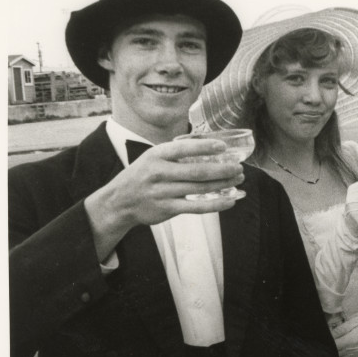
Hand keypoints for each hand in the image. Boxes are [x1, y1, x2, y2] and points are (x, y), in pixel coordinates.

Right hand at [85, 139, 244, 259]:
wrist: (119, 201)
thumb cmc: (143, 175)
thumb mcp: (152, 158)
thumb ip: (176, 154)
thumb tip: (211, 147)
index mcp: (156, 155)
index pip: (183, 149)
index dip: (205, 147)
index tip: (223, 147)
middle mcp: (159, 173)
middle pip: (197, 171)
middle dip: (222, 169)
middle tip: (238, 167)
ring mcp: (162, 192)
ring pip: (200, 188)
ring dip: (223, 184)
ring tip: (238, 179)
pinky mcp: (167, 209)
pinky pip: (197, 207)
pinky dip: (216, 204)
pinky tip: (230, 200)